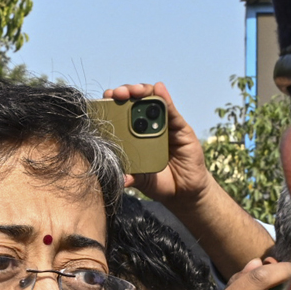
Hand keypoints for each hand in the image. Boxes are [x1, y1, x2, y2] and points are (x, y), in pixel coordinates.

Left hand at [101, 82, 276, 273]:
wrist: (188, 197)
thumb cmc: (163, 188)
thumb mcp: (140, 181)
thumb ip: (128, 174)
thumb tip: (116, 177)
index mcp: (138, 139)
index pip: (124, 118)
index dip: (114, 108)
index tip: (102, 104)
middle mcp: (152, 130)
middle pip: (136, 106)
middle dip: (125, 97)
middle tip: (114, 96)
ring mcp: (168, 129)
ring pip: (154, 105)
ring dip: (141, 94)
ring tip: (131, 92)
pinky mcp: (183, 131)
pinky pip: (173, 113)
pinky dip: (164, 101)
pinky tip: (156, 92)